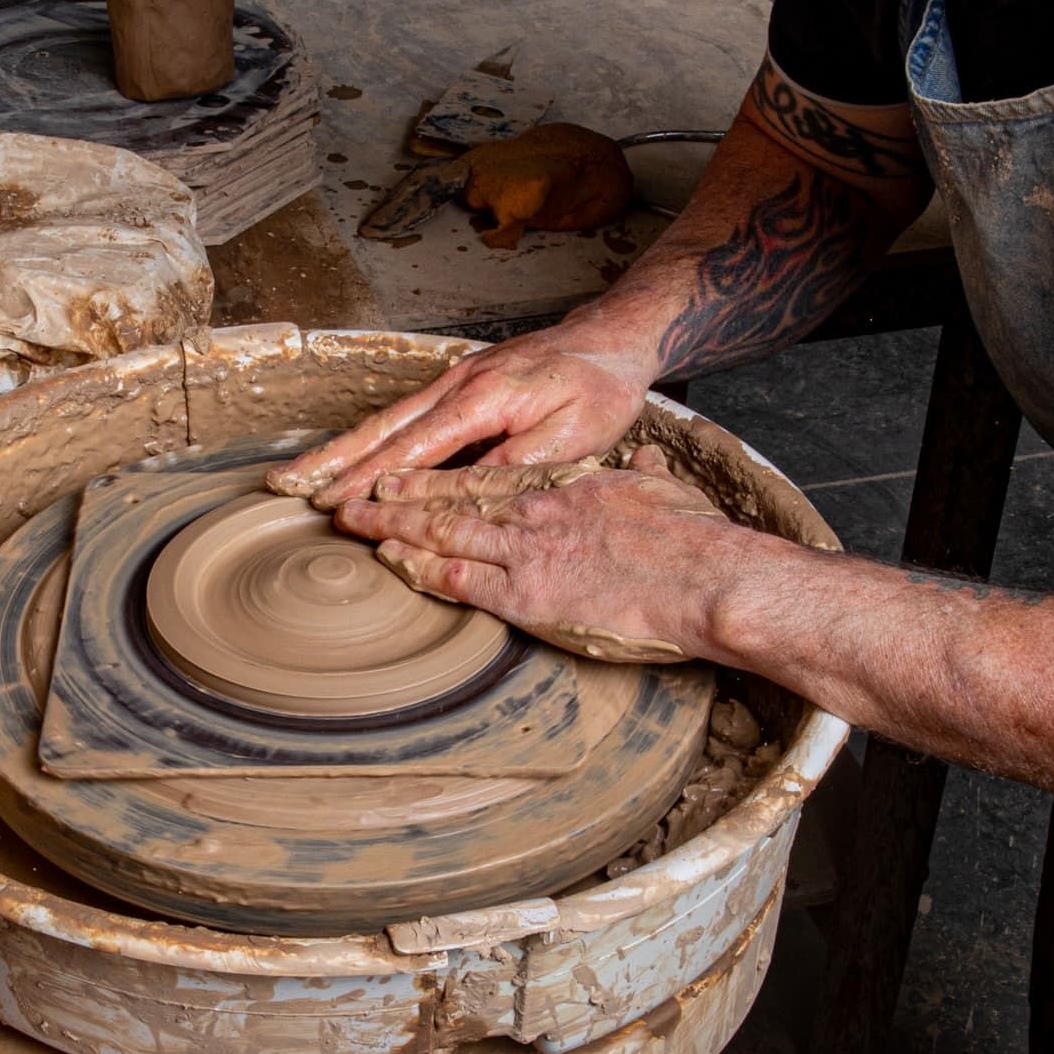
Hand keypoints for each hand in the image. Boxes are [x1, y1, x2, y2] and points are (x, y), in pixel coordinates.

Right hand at [269, 316, 654, 508]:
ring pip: (385, 420)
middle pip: (381, 427)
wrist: (608, 337)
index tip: (335, 505)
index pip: (415, 447)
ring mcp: (453, 381)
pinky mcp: (457, 386)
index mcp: (483, 397)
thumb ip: (518, 464)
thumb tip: (467, 493)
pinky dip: (369, 439)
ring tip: (297, 477)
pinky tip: (349, 458)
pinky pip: (404, 417)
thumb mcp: (575, 434)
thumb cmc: (597, 387)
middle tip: (283, 487)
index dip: (372, 479)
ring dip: (340, 449)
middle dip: (330, 460)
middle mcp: (457, 384)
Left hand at [329, 447, 741, 663]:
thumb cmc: (693, 536)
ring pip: (443, 532)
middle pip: (451, 500)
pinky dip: (419, 568)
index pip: (486, 477)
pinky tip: (390, 562)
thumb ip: (644, 471)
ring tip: (352, 523)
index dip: (438, 477)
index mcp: (563, 488)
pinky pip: (459, 580)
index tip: (404, 473)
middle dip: (398, 498)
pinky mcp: (528, 596)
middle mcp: (534, 513)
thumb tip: (647, 457)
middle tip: (354, 495)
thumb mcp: (663, 488)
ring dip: (392, 528)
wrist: (701, 575)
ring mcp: (526, 552)